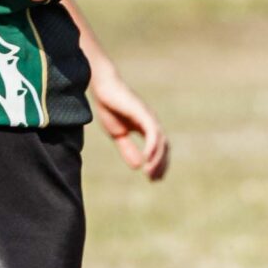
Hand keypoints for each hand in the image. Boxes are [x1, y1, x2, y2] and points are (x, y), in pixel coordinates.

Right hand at [91, 66, 169, 180]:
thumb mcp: (118, 134)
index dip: (159, 164)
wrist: (103, 87)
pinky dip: (151, 147)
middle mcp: (152, 122)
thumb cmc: (109, 107)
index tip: (154, 179)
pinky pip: (152, 133)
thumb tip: (138, 166)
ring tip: (150, 173)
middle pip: (165, 147)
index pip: (160, 148)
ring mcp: (149, 117)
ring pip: (160, 142)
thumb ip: (128, 149)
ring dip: (157, 159)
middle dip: (161, 165)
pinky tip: (146, 159)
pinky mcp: (143, 113)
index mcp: (146, 127)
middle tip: (154, 180)